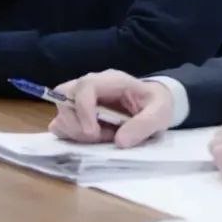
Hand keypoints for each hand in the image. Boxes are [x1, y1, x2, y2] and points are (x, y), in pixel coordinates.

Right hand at [48, 70, 172, 146]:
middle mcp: (93, 85)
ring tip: (98, 138)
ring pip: (61, 109)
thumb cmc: (157, 104)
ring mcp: (83, 98)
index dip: (83, 110)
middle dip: (75, 122)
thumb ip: (144, 125)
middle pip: (64, 95)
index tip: (93, 133)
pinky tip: (91, 140)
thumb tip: (119, 141)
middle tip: (96, 137)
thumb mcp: (160, 114)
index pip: (85, 86)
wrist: (156, 104)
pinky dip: (71, 134)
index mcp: (112, 80)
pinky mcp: (80, 112)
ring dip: (73, 130)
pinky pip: (62, 122)